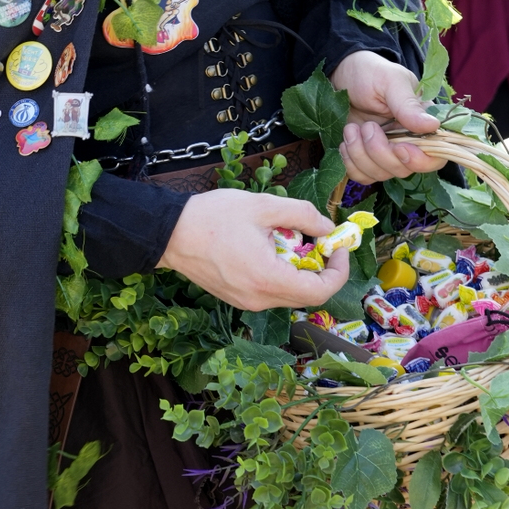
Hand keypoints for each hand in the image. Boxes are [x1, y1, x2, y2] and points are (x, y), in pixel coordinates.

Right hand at [157, 190, 349, 311]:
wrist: (169, 233)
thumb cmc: (212, 217)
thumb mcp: (262, 206)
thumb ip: (302, 215)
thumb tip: (329, 228)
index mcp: (268, 279)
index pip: (321, 291)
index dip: (339, 270)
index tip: (339, 245)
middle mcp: (259, 299)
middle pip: (307, 295)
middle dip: (321, 268)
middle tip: (319, 240)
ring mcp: (247, 303)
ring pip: (290, 294)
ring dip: (301, 270)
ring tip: (291, 239)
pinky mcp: (237, 299)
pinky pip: (271, 292)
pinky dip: (282, 274)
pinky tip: (271, 249)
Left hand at [332, 51, 443, 183]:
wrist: (341, 75)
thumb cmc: (370, 73)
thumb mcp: (390, 82)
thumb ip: (408, 105)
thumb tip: (433, 126)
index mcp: (422, 123)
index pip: (435, 156)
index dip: (420, 160)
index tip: (398, 147)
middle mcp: (408, 142)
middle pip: (404, 169)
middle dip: (380, 152)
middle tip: (367, 126)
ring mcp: (386, 152)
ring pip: (381, 175)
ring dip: (361, 155)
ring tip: (351, 129)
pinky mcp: (365, 158)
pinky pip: (362, 176)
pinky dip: (350, 163)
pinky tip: (346, 141)